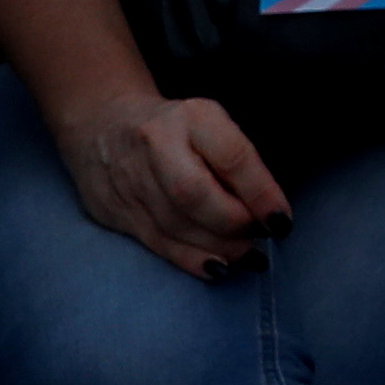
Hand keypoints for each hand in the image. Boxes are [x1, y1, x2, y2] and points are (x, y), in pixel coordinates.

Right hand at [59, 89, 292, 279]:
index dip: (260, 194)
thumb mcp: (211, 124)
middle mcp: (155, 145)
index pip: (232, 157)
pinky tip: (217, 267)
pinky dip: (190, 259)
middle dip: (234, 224)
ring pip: (175, 225)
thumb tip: (268, 212)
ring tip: (248, 258)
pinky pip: (156, 242)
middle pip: (195, 195)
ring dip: (218, 248)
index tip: (282, 221)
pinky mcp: (114, 209)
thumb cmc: (177, 128)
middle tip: (260, 236)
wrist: (102, 124)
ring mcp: (130, 180)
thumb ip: (236, 161)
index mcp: (191, 117)